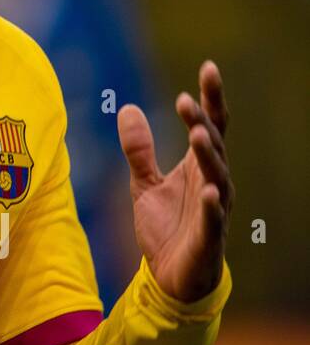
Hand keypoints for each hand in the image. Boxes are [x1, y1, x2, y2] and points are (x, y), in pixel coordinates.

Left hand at [117, 60, 233, 302]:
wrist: (170, 278)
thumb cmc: (166, 227)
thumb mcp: (143, 183)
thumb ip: (138, 148)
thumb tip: (126, 108)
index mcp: (197, 167)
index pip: (209, 125)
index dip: (209, 98)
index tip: (209, 66)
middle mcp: (212, 182)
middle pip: (215, 144)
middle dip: (205, 121)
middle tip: (189, 99)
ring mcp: (214, 209)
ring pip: (218, 176)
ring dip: (210, 155)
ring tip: (199, 133)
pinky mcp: (208, 236)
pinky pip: (214, 218)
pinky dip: (212, 204)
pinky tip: (209, 191)